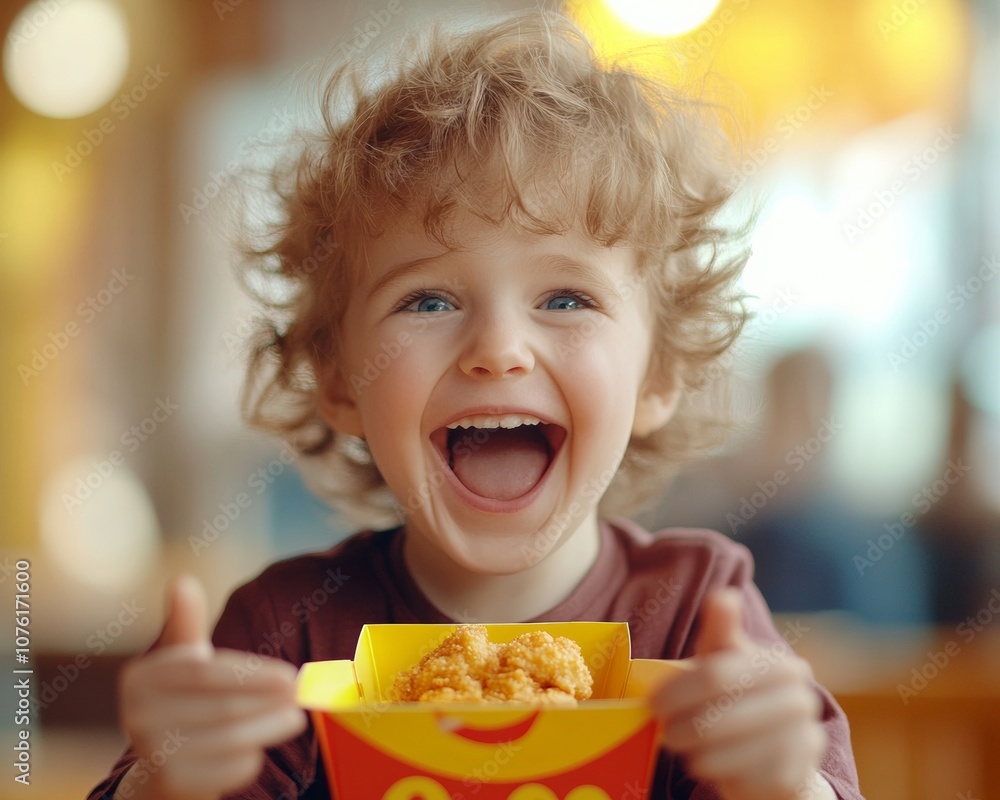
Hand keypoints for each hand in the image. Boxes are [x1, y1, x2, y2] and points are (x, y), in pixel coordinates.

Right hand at [117, 575, 306, 799]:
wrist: (161, 770)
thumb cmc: (183, 702)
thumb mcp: (181, 662)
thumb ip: (185, 624)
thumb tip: (182, 581)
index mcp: (140, 678)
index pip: (206, 672)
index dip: (253, 673)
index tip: (289, 674)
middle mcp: (137, 718)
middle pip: (222, 705)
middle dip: (268, 699)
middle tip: (299, 693)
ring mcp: (153, 755)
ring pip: (230, 738)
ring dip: (270, 726)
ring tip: (294, 717)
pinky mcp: (171, 786)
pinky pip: (227, 769)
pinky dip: (251, 757)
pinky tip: (259, 747)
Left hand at [650, 589, 828, 799]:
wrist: (777, 753)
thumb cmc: (738, 695)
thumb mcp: (724, 659)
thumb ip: (721, 630)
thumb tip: (723, 596)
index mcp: (782, 666)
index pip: (715, 675)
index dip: (677, 692)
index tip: (653, 704)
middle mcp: (802, 701)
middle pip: (721, 717)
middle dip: (684, 727)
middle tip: (665, 734)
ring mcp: (805, 743)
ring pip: (731, 754)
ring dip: (698, 754)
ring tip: (686, 750)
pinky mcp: (797, 780)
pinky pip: (744, 783)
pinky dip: (720, 778)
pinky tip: (712, 767)